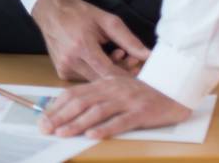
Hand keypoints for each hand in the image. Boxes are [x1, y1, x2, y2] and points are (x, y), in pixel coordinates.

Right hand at [31, 0, 151, 81]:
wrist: (52, 10)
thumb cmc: (80, 13)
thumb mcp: (107, 21)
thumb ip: (129, 40)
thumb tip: (149, 55)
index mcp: (82, 46)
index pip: (110, 72)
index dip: (128, 76)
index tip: (140, 72)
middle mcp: (71, 60)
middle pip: (104, 79)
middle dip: (121, 72)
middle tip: (132, 60)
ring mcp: (64, 67)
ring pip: (95, 80)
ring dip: (109, 72)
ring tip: (116, 54)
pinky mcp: (62, 72)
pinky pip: (85, 78)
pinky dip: (96, 72)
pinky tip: (101, 58)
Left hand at [40, 74, 191, 138]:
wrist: (176, 89)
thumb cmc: (144, 92)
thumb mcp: (117, 89)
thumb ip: (98, 97)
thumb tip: (72, 111)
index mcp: (104, 83)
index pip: (75, 93)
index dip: (57, 106)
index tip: (43, 118)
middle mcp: (113, 89)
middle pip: (81, 102)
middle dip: (60, 116)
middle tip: (45, 128)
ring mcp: (127, 100)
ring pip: (97, 112)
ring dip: (77, 123)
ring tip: (63, 133)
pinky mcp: (141, 112)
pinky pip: (121, 121)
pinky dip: (105, 128)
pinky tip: (93, 135)